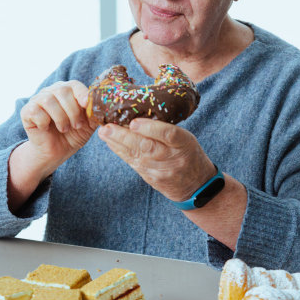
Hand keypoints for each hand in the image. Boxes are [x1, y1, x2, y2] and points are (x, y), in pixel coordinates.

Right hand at [20, 80, 95, 175]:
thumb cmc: (73, 134)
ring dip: (61, 118)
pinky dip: (44, 122)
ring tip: (65, 129)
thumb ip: (94, 113)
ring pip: (49, 100)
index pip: (74, 85)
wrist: (56, 151)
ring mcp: (38, 99)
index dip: (82, 93)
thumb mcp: (88, 124)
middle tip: (77, 125)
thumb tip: (103, 105)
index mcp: (68, 91)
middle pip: (62, 91)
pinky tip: (47, 128)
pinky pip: (36, 111)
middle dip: (73, 111)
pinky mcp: (27, 111)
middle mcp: (52, 91)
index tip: (87, 105)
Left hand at [98, 118, 216, 201]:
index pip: (168, 134)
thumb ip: (167, 129)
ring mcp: (160, 170)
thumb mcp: (186, 139)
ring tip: (103, 132)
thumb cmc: (189, 154)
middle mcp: (171, 157)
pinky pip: (133, 163)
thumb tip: (140, 113)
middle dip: (124, 136)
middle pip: (147, 146)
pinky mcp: (150, 178)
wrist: (196, 186)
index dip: (150, 128)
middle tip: (107, 127)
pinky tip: (110, 143)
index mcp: (184, 143)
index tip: (134, 122)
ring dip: (117, 143)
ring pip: (136, 155)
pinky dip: (120, 151)